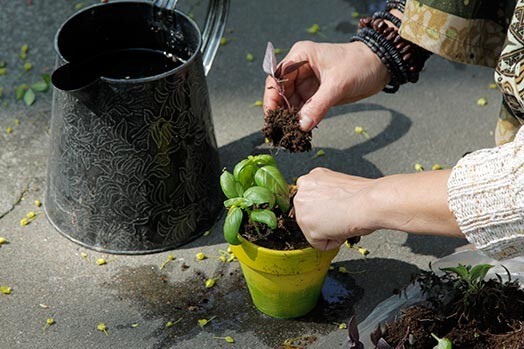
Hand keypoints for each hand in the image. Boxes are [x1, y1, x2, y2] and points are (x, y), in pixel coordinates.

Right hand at [263, 41, 389, 130]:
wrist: (382, 66)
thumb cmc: (360, 64)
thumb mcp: (338, 85)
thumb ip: (318, 106)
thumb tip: (301, 125)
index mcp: (301, 57)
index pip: (276, 78)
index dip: (271, 99)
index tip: (271, 118)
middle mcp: (300, 69)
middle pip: (281, 92)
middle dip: (280, 112)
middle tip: (279, 131)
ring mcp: (308, 82)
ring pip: (291, 103)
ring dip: (290, 118)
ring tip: (288, 134)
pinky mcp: (316, 94)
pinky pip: (303, 109)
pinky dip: (301, 120)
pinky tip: (300, 131)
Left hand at [294, 168, 375, 250]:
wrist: (368, 202)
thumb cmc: (363, 194)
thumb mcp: (340, 186)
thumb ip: (328, 195)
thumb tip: (330, 207)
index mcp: (311, 179)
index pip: (312, 201)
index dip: (328, 208)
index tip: (339, 208)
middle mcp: (301, 192)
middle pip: (311, 216)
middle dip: (326, 220)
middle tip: (343, 215)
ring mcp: (302, 209)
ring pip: (314, 230)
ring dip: (330, 230)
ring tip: (343, 220)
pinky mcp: (306, 226)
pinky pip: (320, 243)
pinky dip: (334, 242)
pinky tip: (343, 228)